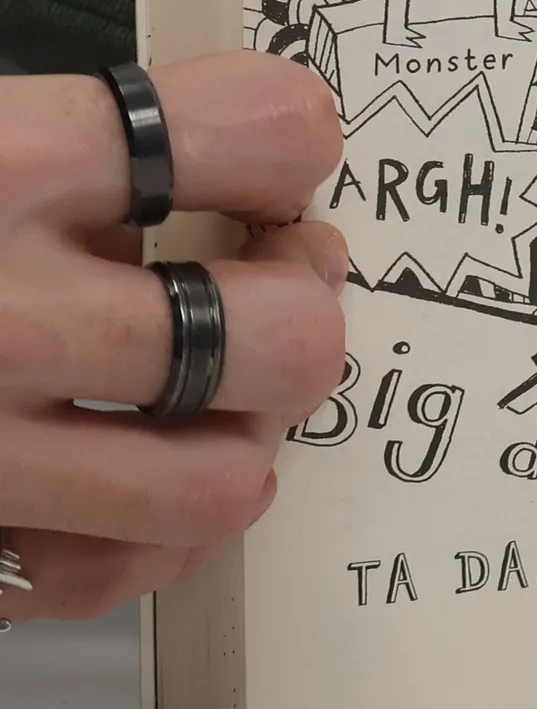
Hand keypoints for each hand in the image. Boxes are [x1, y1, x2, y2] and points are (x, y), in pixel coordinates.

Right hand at [0, 53, 344, 620]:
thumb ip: (70, 146)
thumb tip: (244, 152)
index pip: (262, 133)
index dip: (284, 144)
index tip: (265, 160)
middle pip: (288, 336)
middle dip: (293, 308)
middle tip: (257, 286)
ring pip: (227, 481)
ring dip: (228, 434)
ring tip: (181, 393)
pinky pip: (114, 574)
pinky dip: (131, 533)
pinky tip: (98, 473)